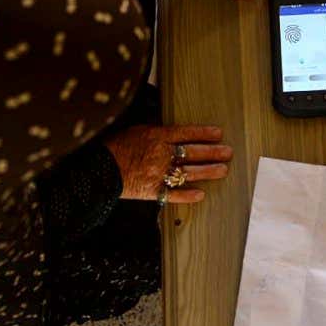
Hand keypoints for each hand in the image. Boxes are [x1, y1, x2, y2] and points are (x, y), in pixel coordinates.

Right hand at [103, 124, 232, 203]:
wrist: (97, 169)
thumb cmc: (114, 146)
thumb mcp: (135, 130)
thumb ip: (155, 132)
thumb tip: (172, 131)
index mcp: (156, 136)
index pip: (186, 133)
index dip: (204, 133)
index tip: (218, 133)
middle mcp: (161, 154)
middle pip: (192, 153)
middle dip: (213, 153)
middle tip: (228, 152)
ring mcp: (158, 174)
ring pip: (188, 173)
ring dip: (207, 172)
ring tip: (222, 170)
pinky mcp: (151, 190)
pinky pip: (173, 194)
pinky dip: (188, 195)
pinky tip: (200, 194)